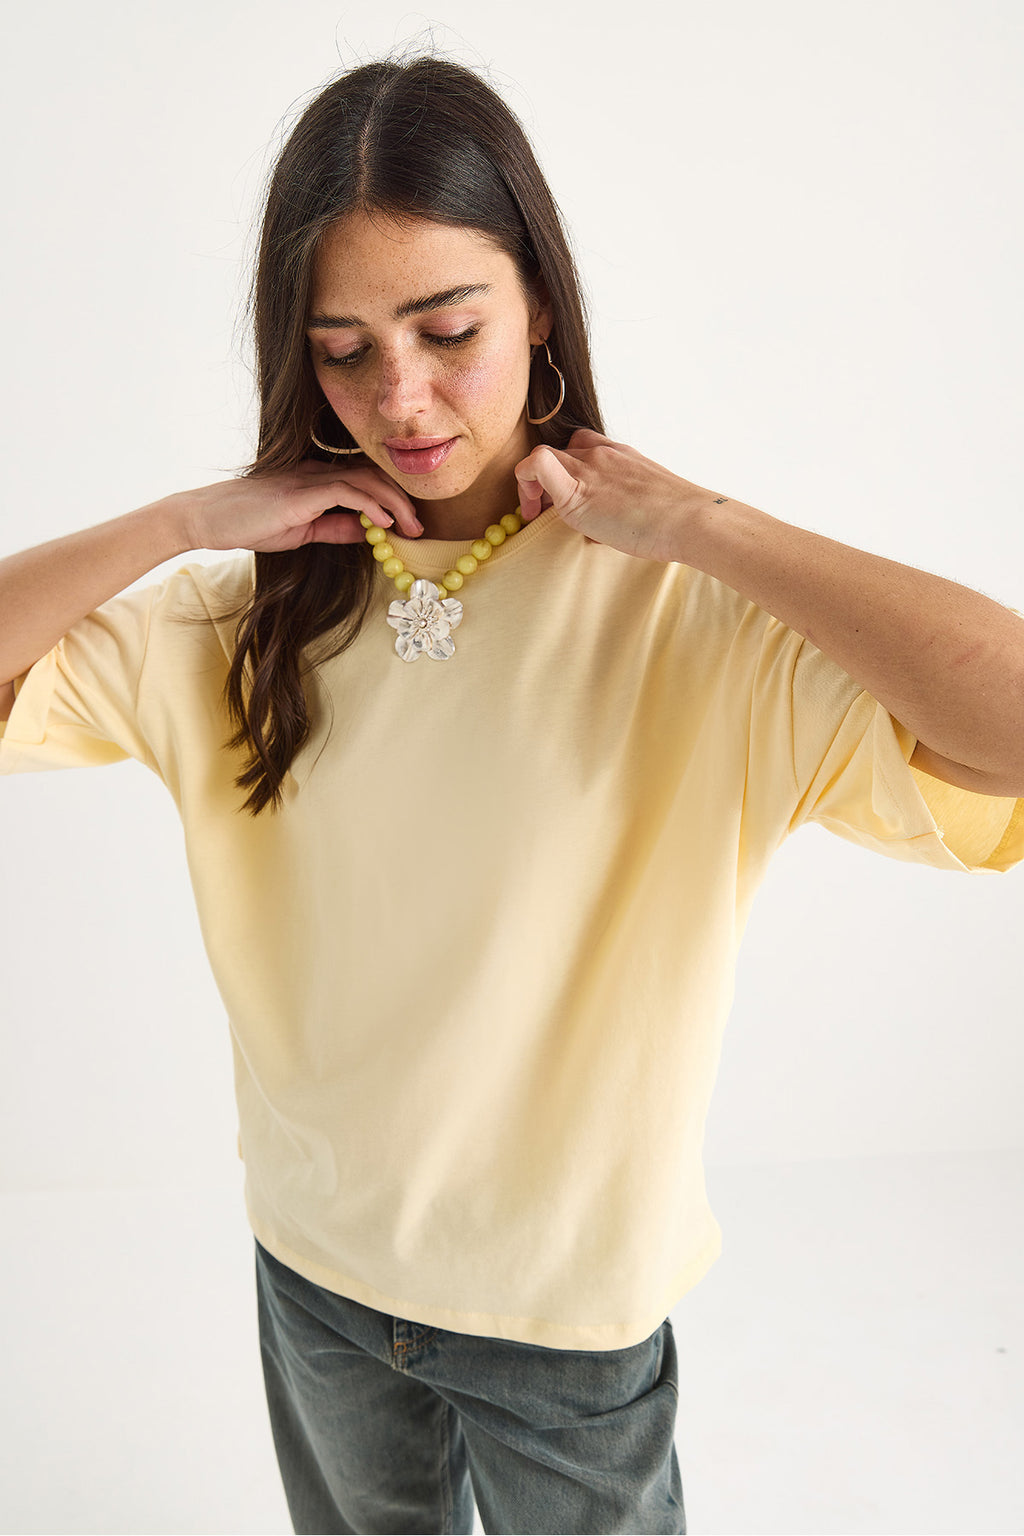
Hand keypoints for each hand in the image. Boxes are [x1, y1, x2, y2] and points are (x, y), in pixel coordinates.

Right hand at [172, 458, 422, 552]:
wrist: (207, 519)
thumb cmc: (248, 523)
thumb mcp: (301, 531)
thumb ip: (335, 527)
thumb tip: (368, 532)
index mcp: (316, 478)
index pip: (364, 478)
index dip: (391, 496)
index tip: (409, 523)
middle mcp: (316, 471)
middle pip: (371, 474)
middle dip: (401, 498)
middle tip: (420, 526)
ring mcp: (308, 479)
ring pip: (364, 479)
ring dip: (394, 503)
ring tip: (411, 526)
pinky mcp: (300, 492)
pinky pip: (345, 491)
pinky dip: (370, 504)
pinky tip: (384, 522)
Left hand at [514, 429, 709, 563]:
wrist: (689, 519)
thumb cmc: (676, 519)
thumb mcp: (645, 499)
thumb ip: (622, 503)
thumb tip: (604, 529)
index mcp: (618, 454)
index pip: (580, 443)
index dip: (564, 466)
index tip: (565, 496)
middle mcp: (601, 453)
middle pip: (558, 451)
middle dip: (543, 480)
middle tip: (541, 511)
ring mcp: (589, 468)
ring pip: (541, 456)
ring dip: (530, 485)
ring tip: (534, 515)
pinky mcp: (579, 490)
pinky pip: (539, 465)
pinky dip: (526, 481)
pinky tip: (532, 511)